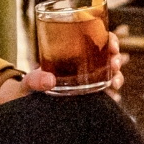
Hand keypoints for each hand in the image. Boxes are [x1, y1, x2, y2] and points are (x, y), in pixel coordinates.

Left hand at [0, 28, 126, 103]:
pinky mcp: (88, 98)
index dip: (110, 40)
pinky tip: (113, 97)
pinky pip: (104, 94)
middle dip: (116, 58)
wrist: (25, 103)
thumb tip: (49, 81)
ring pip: (111, 75)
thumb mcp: (30, 80)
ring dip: (118, 76)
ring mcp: (87, 82)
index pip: (97, 39)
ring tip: (115, 83)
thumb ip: (35, 79)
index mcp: (73, 53)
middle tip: (114, 64)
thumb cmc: (28, 86)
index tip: (112, 45)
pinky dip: (112, 95)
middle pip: (108, 56)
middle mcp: (83, 65)